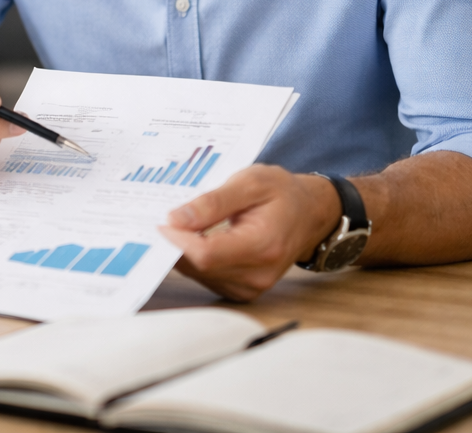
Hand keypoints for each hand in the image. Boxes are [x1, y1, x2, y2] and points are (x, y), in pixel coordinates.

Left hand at [157, 165, 339, 301]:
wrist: (309, 213)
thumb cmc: (281, 193)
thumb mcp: (249, 182)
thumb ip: (212, 202)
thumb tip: (176, 219)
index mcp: (263, 245)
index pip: (206, 254)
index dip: (177, 239)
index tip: (162, 221)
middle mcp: (258, 274)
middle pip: (199, 266)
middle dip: (177, 243)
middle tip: (166, 218)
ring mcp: (251, 287)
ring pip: (198, 274)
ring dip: (184, 251)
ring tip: (185, 224)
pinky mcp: (243, 290)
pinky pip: (206, 277)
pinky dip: (195, 259)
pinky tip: (197, 238)